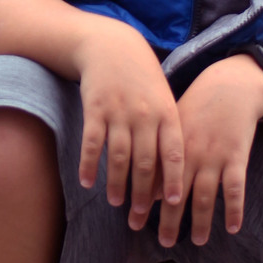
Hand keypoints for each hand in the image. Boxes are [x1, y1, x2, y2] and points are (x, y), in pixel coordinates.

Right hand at [72, 25, 183, 230]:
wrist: (112, 44)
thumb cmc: (142, 77)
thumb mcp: (163, 97)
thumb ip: (168, 129)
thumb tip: (173, 170)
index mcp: (166, 112)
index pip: (173, 153)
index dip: (174, 179)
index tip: (176, 203)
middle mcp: (144, 115)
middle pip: (146, 162)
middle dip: (144, 193)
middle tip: (141, 218)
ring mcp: (119, 112)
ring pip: (119, 156)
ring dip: (117, 183)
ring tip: (116, 203)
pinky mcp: (95, 109)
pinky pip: (92, 143)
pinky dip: (89, 164)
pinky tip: (87, 183)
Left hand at [158, 55, 262, 248]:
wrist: (230, 85)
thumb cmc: (197, 106)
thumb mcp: (173, 124)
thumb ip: (159, 152)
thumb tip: (145, 183)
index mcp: (170, 146)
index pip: (153, 180)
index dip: (142, 203)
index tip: (134, 222)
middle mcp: (189, 154)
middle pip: (176, 195)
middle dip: (169, 221)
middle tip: (164, 243)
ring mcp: (214, 156)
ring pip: (205, 197)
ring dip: (201, 222)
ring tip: (198, 242)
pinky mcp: (237, 157)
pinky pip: (235, 189)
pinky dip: (234, 209)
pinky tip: (233, 228)